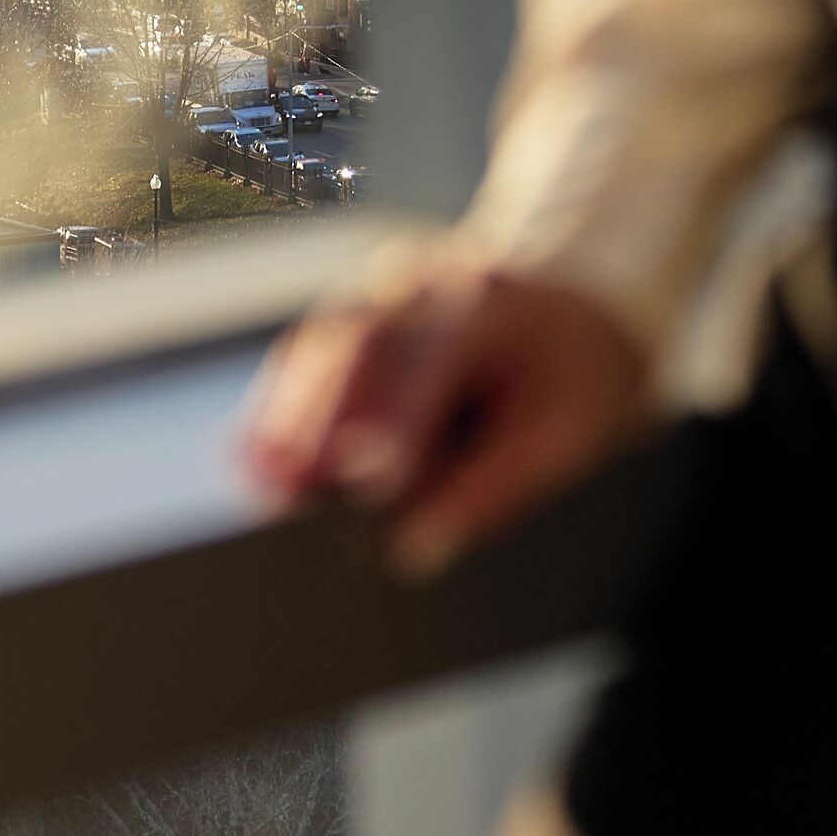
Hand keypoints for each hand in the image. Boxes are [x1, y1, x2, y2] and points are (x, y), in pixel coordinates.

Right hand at [241, 241, 652, 579]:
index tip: (368, 480)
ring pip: (319, 350)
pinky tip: (260, 459)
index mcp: (487, 303)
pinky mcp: (354, 317)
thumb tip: (416, 549)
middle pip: (355, 345)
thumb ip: (494, 488)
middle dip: (317, 417)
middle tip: (284, 487)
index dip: (395, 418)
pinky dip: (284, 409)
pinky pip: (310, 359)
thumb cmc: (577, 370)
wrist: (577, 294)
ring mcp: (379, 294)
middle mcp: (421, 285)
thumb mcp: (569, 433)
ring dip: (287, 417)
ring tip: (262, 485)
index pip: (431, 357)